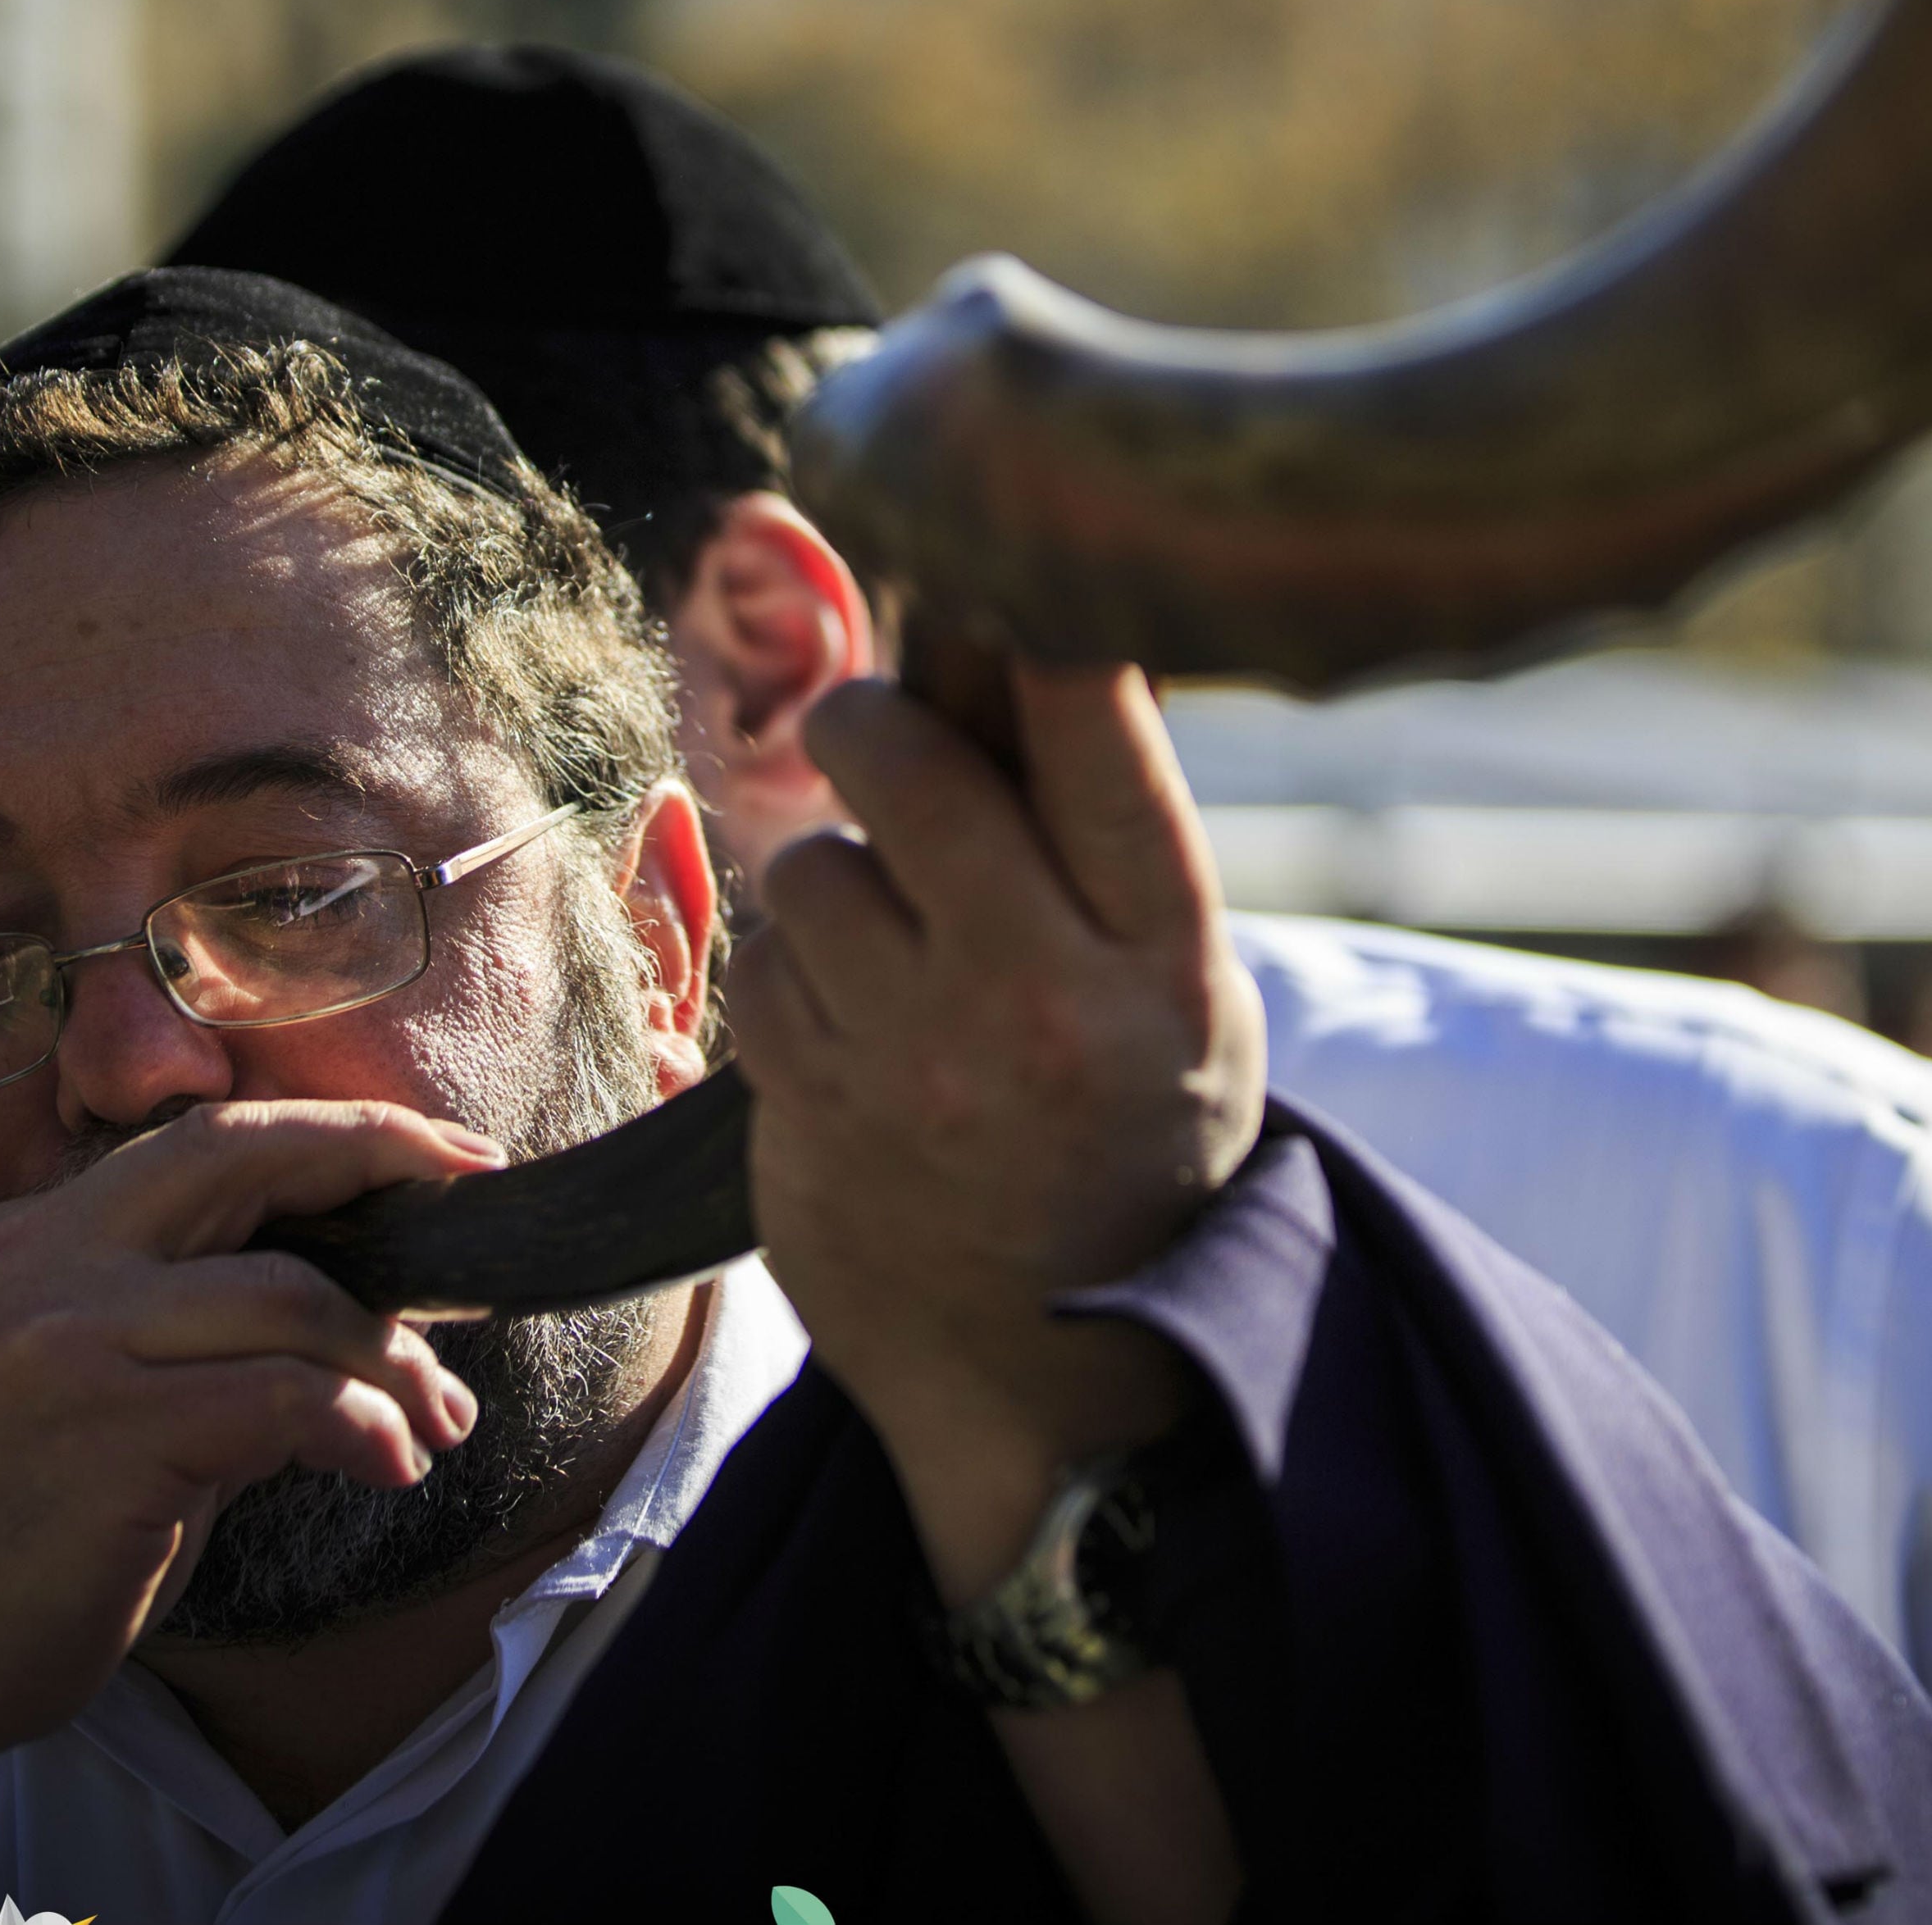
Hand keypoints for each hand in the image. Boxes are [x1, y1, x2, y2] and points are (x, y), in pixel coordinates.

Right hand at [0, 1101, 493, 1778]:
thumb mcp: (77, 1396)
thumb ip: (183, 1334)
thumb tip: (342, 1318)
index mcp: (31, 1239)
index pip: (205, 1143)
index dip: (334, 1134)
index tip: (436, 1155)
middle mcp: (41, 1263)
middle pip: (245, 1156)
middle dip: (383, 1159)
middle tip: (479, 1207)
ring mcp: (66, 1342)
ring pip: (292, 1297)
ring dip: (392, 1360)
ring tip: (435, 1422)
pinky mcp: (106, 1433)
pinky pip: (285, 1402)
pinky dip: (364, 1427)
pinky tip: (391, 1467)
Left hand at [730, 662, 1264, 1591]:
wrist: (1051, 1379)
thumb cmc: (1122, 1132)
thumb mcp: (1170, 991)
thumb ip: (1098, 833)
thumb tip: (989, 624)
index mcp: (1163, 951)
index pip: (1094, 735)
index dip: (1032, 620)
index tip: (995, 552)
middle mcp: (1043, 996)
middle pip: (901, 758)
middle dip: (870, 723)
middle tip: (879, 737)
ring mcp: (918, 1061)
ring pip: (809, 862)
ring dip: (832, 878)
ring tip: (897, 952)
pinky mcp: (813, 1114)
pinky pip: (761, 965)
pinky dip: (792, 979)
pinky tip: (856, 1037)